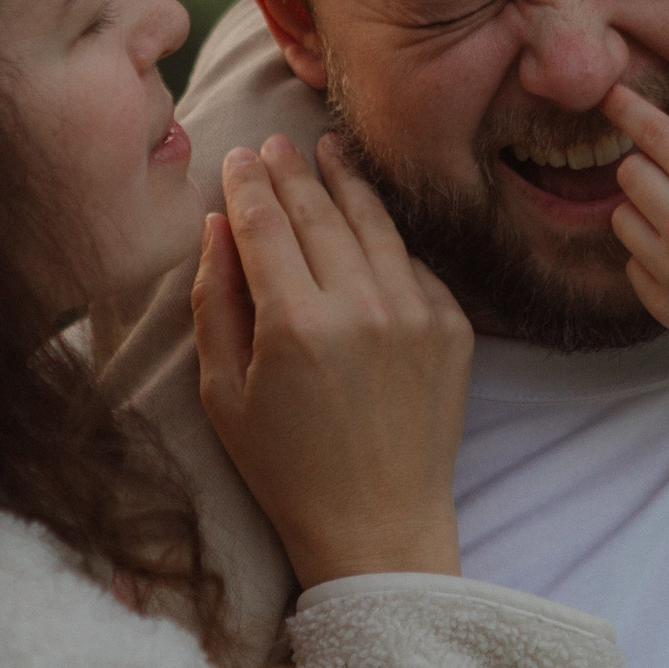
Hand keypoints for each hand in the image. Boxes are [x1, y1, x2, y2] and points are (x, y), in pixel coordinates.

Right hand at [193, 133, 471, 588]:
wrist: (378, 523)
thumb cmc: (285, 467)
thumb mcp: (222, 392)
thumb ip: (215, 301)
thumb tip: (218, 225)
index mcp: (294, 324)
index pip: (264, 224)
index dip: (247, 185)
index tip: (237, 157)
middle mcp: (361, 307)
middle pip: (319, 212)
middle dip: (292, 171)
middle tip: (276, 144)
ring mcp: (415, 313)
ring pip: (374, 224)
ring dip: (347, 182)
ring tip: (328, 152)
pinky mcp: (453, 326)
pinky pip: (411, 263)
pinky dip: (384, 239)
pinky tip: (366, 221)